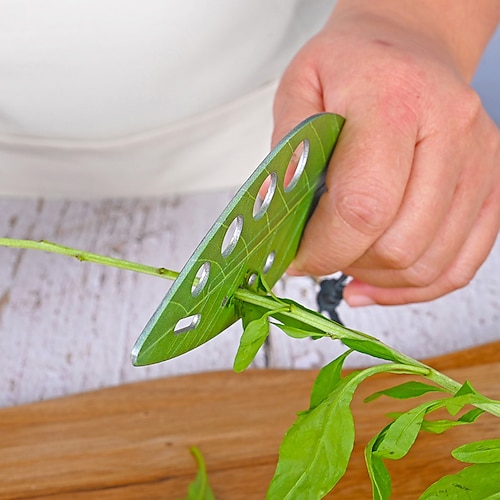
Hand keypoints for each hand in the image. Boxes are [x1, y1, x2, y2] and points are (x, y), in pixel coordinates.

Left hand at [273, 0, 499, 305]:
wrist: (406, 46)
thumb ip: (287, 155)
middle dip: (347, 263)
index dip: (324, 249)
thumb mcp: (299, 88)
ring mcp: (479, 160)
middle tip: (320, 252)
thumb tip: (279, 221)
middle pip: (400, 245)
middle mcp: (449, 128)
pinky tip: (379, 279)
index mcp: (393, 99)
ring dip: (378, 277)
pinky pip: (458, 264)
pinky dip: (412, 286)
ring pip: (429, 264)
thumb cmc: (353, 65)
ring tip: (348, 260)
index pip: (362, 206)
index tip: (299, 258)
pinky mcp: (490, 185)